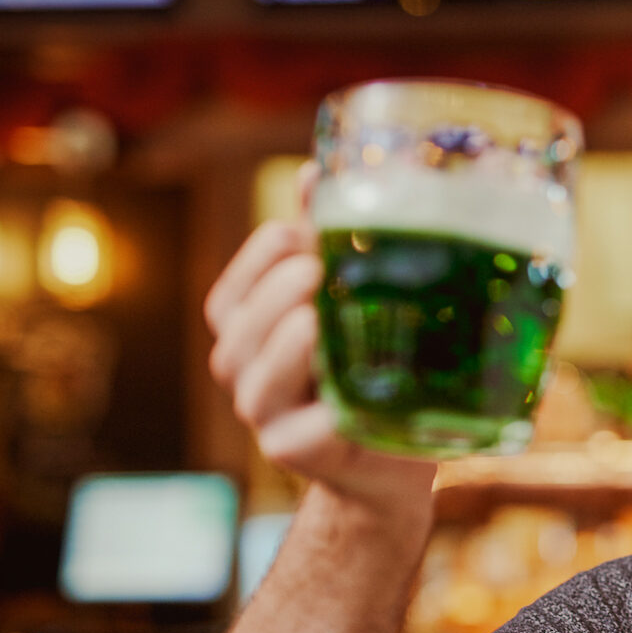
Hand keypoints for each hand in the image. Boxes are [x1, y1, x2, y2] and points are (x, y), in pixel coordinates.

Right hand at [205, 162, 437, 518]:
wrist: (392, 462)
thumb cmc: (373, 369)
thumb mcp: (352, 299)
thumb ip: (329, 239)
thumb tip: (319, 169)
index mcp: (247, 316)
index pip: (257, 258)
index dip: (291, 240)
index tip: (334, 244)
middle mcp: (239, 363)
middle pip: (248, 311)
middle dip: (291, 285)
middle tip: (332, 275)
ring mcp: (261, 411)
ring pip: (264, 363)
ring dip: (300, 335)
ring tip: (329, 320)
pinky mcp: (294, 451)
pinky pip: (307, 423)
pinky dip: (332, 405)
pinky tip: (360, 390)